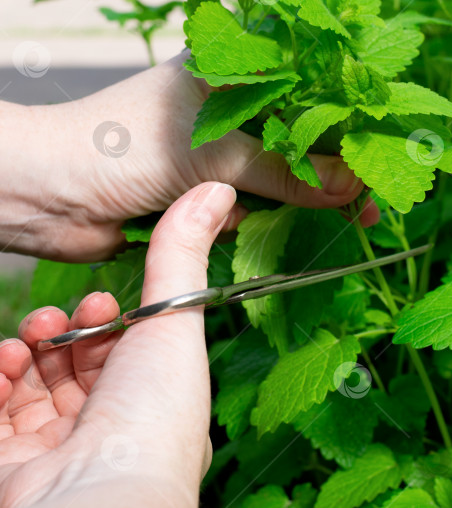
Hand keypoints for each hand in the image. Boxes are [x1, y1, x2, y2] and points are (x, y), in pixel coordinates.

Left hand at [0, 51, 378, 260]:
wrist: (48, 193)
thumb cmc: (122, 145)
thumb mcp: (216, 150)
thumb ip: (286, 171)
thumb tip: (350, 187)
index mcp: (227, 70)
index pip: (304, 91)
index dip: (343, 124)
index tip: (379, 155)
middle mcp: (222, 108)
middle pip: (293, 140)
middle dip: (326, 173)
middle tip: (368, 205)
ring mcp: (209, 151)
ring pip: (271, 179)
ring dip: (283, 202)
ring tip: (306, 212)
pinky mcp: (196, 192)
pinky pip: (242, 209)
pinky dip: (243, 221)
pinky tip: (220, 219)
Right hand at [0, 183, 233, 507]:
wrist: (95, 499)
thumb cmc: (149, 419)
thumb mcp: (172, 319)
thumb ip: (183, 253)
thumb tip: (216, 188)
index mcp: (153, 402)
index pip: (124, 353)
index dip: (108, 322)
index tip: (100, 304)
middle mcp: (107, 430)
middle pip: (75, 366)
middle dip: (62, 330)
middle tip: (56, 319)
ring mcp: (57, 449)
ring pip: (32, 386)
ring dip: (25, 349)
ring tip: (29, 337)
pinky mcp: (12, 466)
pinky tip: (2, 361)